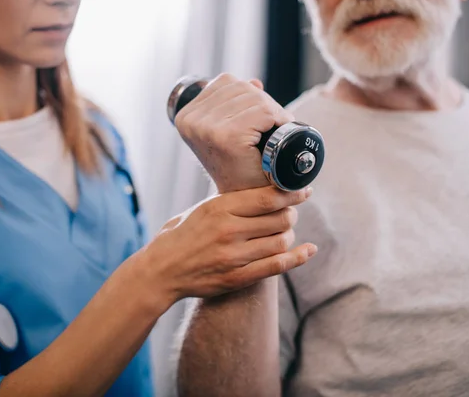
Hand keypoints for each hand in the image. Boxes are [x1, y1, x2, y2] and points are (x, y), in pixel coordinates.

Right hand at [135, 186, 316, 302]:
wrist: (160, 271)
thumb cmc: (181, 235)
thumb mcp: (201, 209)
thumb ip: (231, 201)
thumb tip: (265, 191)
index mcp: (219, 208)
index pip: (268, 197)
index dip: (292, 192)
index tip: (303, 190)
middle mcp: (228, 231)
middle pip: (281, 219)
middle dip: (291, 214)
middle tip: (289, 213)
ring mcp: (233, 257)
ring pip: (281, 241)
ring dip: (290, 235)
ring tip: (284, 232)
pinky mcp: (236, 278)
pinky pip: (276, 266)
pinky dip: (298, 257)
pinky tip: (308, 250)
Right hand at [174, 73, 294, 193]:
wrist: (246, 204)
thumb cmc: (240, 170)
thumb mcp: (230, 132)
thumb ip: (236, 105)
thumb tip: (254, 82)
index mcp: (185, 116)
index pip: (228, 82)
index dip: (251, 96)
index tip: (258, 121)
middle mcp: (191, 120)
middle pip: (243, 88)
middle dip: (264, 104)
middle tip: (270, 130)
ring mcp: (207, 129)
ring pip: (256, 98)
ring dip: (273, 113)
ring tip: (270, 135)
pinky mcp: (228, 137)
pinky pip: (265, 112)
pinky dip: (278, 121)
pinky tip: (274, 139)